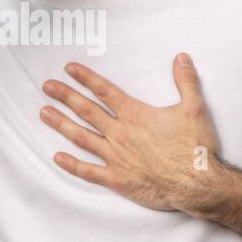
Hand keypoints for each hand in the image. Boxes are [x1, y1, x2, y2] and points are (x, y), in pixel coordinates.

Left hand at [39, 54, 221, 212]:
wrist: (197, 184)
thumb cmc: (196, 147)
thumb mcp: (194, 108)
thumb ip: (186, 81)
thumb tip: (181, 57)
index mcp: (136, 115)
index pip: (105, 91)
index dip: (86, 78)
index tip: (69, 69)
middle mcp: (121, 134)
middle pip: (87, 111)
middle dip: (65, 96)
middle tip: (46, 86)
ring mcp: (116, 157)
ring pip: (82, 138)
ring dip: (62, 125)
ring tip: (44, 113)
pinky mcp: (118, 179)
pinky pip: (89, 172)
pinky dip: (72, 165)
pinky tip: (57, 158)